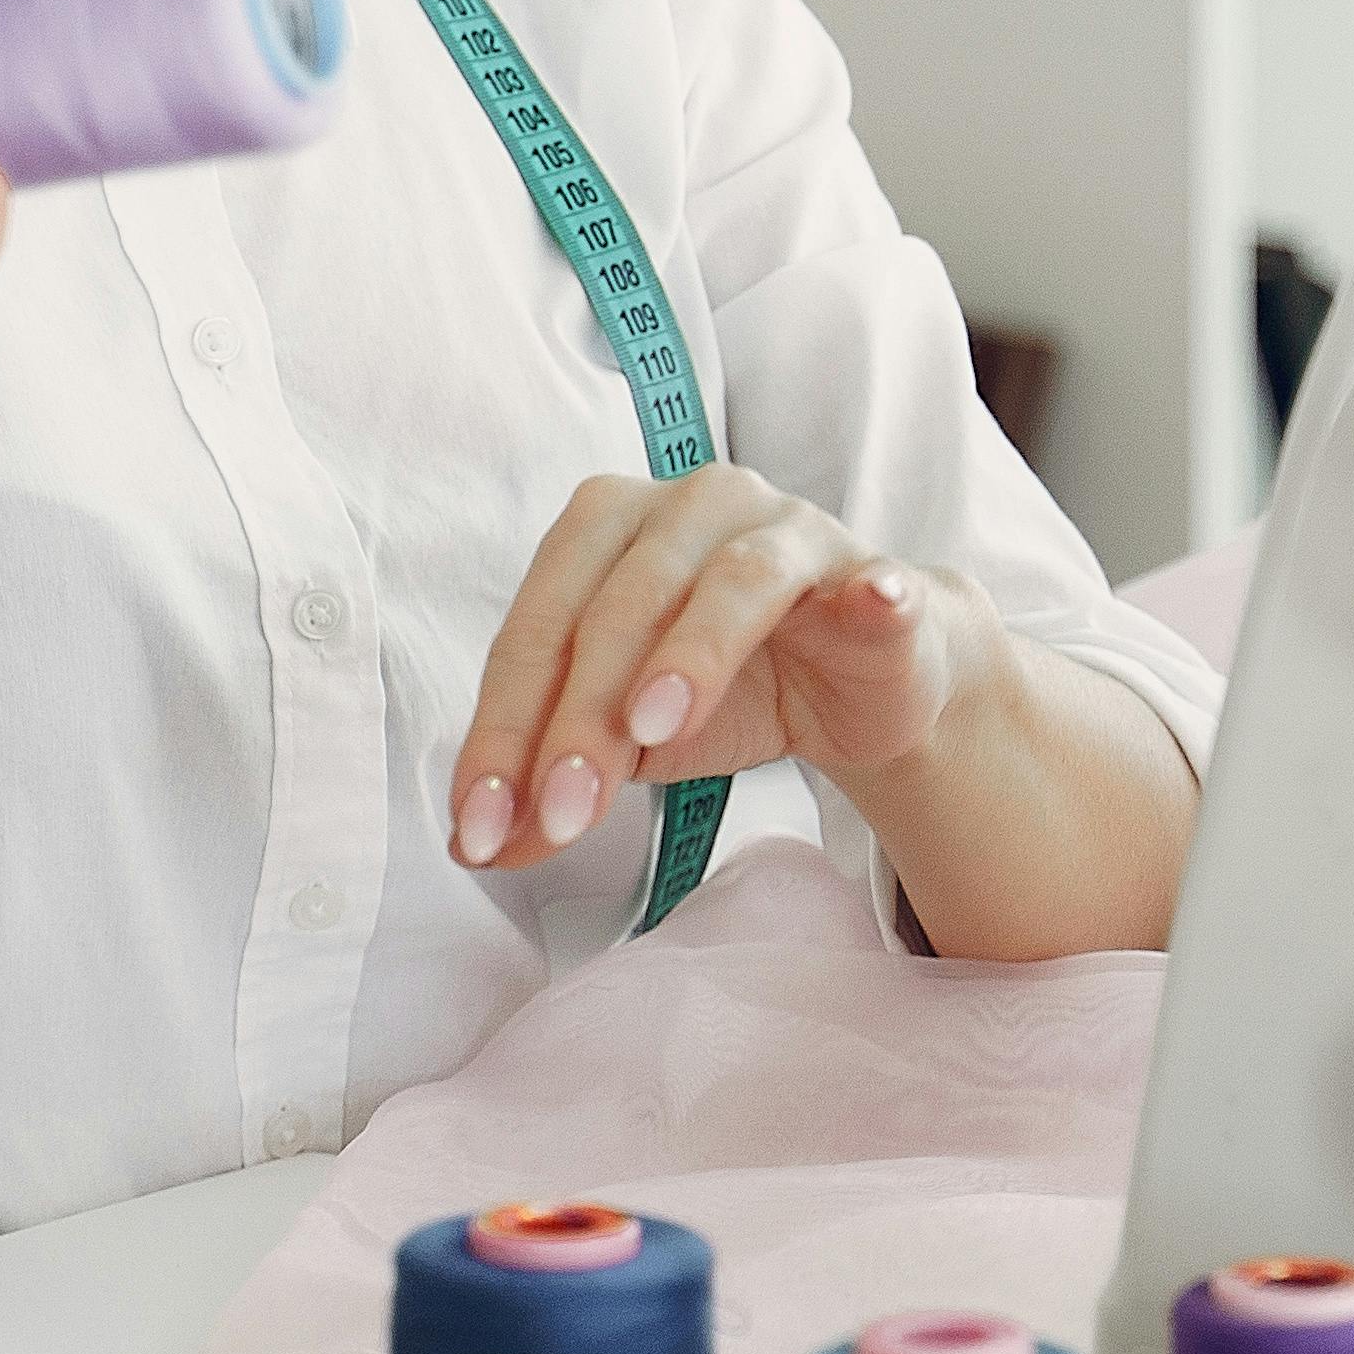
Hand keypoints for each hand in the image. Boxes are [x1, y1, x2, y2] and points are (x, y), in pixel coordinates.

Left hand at [447, 466, 993, 868]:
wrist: (855, 686)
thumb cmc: (725, 692)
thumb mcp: (626, 745)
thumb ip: (555, 782)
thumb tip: (480, 846)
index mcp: (606, 529)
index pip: (536, 631)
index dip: (502, 731)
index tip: (479, 827)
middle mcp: (690, 508)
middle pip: (620, 604)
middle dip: (581, 717)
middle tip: (563, 813)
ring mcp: (788, 530)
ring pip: (731, 580)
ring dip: (690, 654)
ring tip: (655, 732)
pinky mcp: (873, 573)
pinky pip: (873, 583)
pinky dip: (873, 597)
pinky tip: (874, 608)